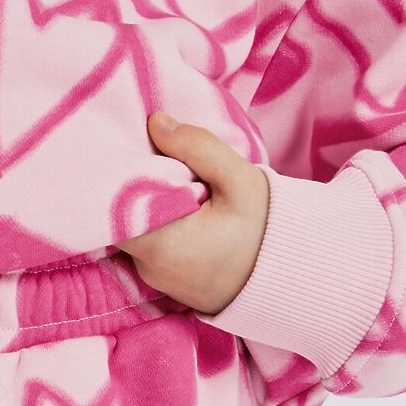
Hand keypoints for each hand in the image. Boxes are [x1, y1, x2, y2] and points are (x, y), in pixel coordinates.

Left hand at [116, 112, 269, 313]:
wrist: (293, 280)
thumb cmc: (268, 230)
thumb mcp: (241, 180)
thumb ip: (198, 148)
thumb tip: (156, 122)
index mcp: (161, 244)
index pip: (111, 207)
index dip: (112, 177)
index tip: (125, 150)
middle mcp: (150, 268)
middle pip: (120, 218)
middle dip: (131, 188)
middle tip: (151, 158)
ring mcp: (156, 279)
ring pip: (135, 233)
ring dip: (147, 207)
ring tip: (171, 181)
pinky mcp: (167, 283)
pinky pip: (150, 249)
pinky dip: (158, 227)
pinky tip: (178, 206)